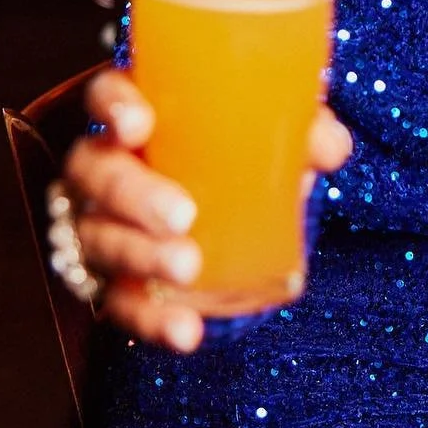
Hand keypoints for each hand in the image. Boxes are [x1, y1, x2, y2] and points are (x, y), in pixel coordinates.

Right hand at [60, 69, 352, 352]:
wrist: (226, 215)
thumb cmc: (237, 153)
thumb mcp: (269, 133)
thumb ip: (300, 130)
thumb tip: (330, 146)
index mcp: (140, 116)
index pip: (107, 95)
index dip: (115, 106)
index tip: (140, 124)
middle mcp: (107, 166)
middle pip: (97, 171)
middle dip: (135, 194)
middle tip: (182, 214)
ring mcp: (102, 224)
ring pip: (101, 238)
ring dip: (143, 256)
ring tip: (189, 268)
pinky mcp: (113, 280)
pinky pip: (120, 303)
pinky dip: (153, 320)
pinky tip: (187, 331)